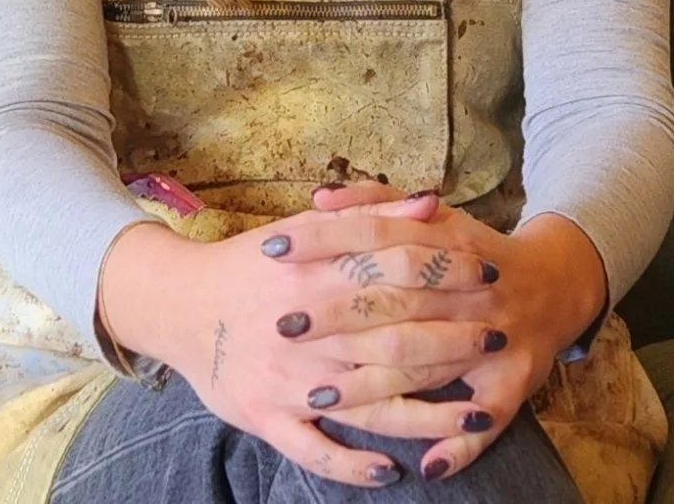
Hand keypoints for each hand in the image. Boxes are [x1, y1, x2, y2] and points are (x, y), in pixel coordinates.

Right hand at [99, 194, 500, 488]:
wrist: (177, 304)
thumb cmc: (253, 263)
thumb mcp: (307, 228)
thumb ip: (371, 216)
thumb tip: (433, 201)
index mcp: (315, 273)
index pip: (397, 271)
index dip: (449, 272)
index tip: (490, 273)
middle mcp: (305, 328)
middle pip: (393, 337)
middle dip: (451, 339)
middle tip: (495, 336)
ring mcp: (287, 380)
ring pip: (368, 402)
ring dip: (425, 412)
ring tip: (473, 412)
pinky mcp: (266, 419)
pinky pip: (315, 451)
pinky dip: (353, 464)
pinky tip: (392, 471)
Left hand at [296, 179, 608, 481]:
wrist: (555, 283)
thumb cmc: (474, 250)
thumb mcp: (433, 217)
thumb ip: (376, 202)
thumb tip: (318, 197)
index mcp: (445, 240)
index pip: (374, 233)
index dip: (323, 239)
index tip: (272, 248)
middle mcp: (468, 286)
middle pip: (393, 299)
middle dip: (335, 315)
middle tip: (282, 324)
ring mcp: (493, 336)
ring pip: (428, 364)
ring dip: (373, 385)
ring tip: (317, 398)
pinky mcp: (516, 381)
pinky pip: (487, 418)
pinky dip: (458, 444)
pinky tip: (425, 467)